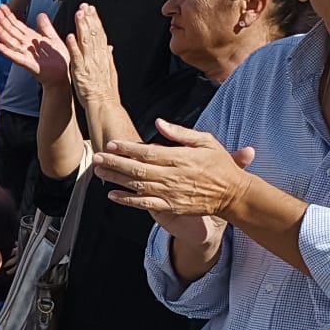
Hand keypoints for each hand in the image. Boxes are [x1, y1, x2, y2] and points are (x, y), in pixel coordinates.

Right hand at [0, 5, 70, 88]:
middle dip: (3, 21)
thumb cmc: (58, 59)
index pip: (18, 25)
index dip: (10, 16)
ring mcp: (25, 55)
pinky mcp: (29, 64)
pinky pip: (16, 57)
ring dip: (1, 34)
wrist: (63, 75)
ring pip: (11, 42)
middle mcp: (25, 46)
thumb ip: (45, 27)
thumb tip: (40, 14)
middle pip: (12, 31)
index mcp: (31, 38)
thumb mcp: (53, 38)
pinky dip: (7, 52)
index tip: (1, 7)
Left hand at [64, 4, 119, 110]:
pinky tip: (70, 36)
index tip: (92, 9)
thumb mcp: (110, 71)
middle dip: (90, 18)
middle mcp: (98, 57)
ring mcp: (89, 63)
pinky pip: (77, 57)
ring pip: (86, 41)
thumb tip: (109, 46)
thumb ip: (108, 57)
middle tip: (85, 5)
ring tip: (79, 14)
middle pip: (94, 34)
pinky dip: (74, 46)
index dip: (95, 21)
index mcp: (104, 56)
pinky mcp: (81, 71)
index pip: (100, 34)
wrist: (104, 105)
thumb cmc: (104, 90)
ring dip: (82, 27)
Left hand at [92, 121, 257, 218]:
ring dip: (116, 178)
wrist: (233, 194)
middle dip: (114, 162)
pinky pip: (145, 204)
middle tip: (96, 157)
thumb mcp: (206, 141)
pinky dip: (127, 200)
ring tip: (99, 171)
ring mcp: (170, 193)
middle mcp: (172, 176)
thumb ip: (180, 133)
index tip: (111, 144)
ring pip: (137, 186)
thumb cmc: (220, 165)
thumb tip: (159, 122)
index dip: (127, 148)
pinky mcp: (171, 206)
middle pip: (137, 169)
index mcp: (180, 158)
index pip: (147, 153)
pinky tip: (112, 194)